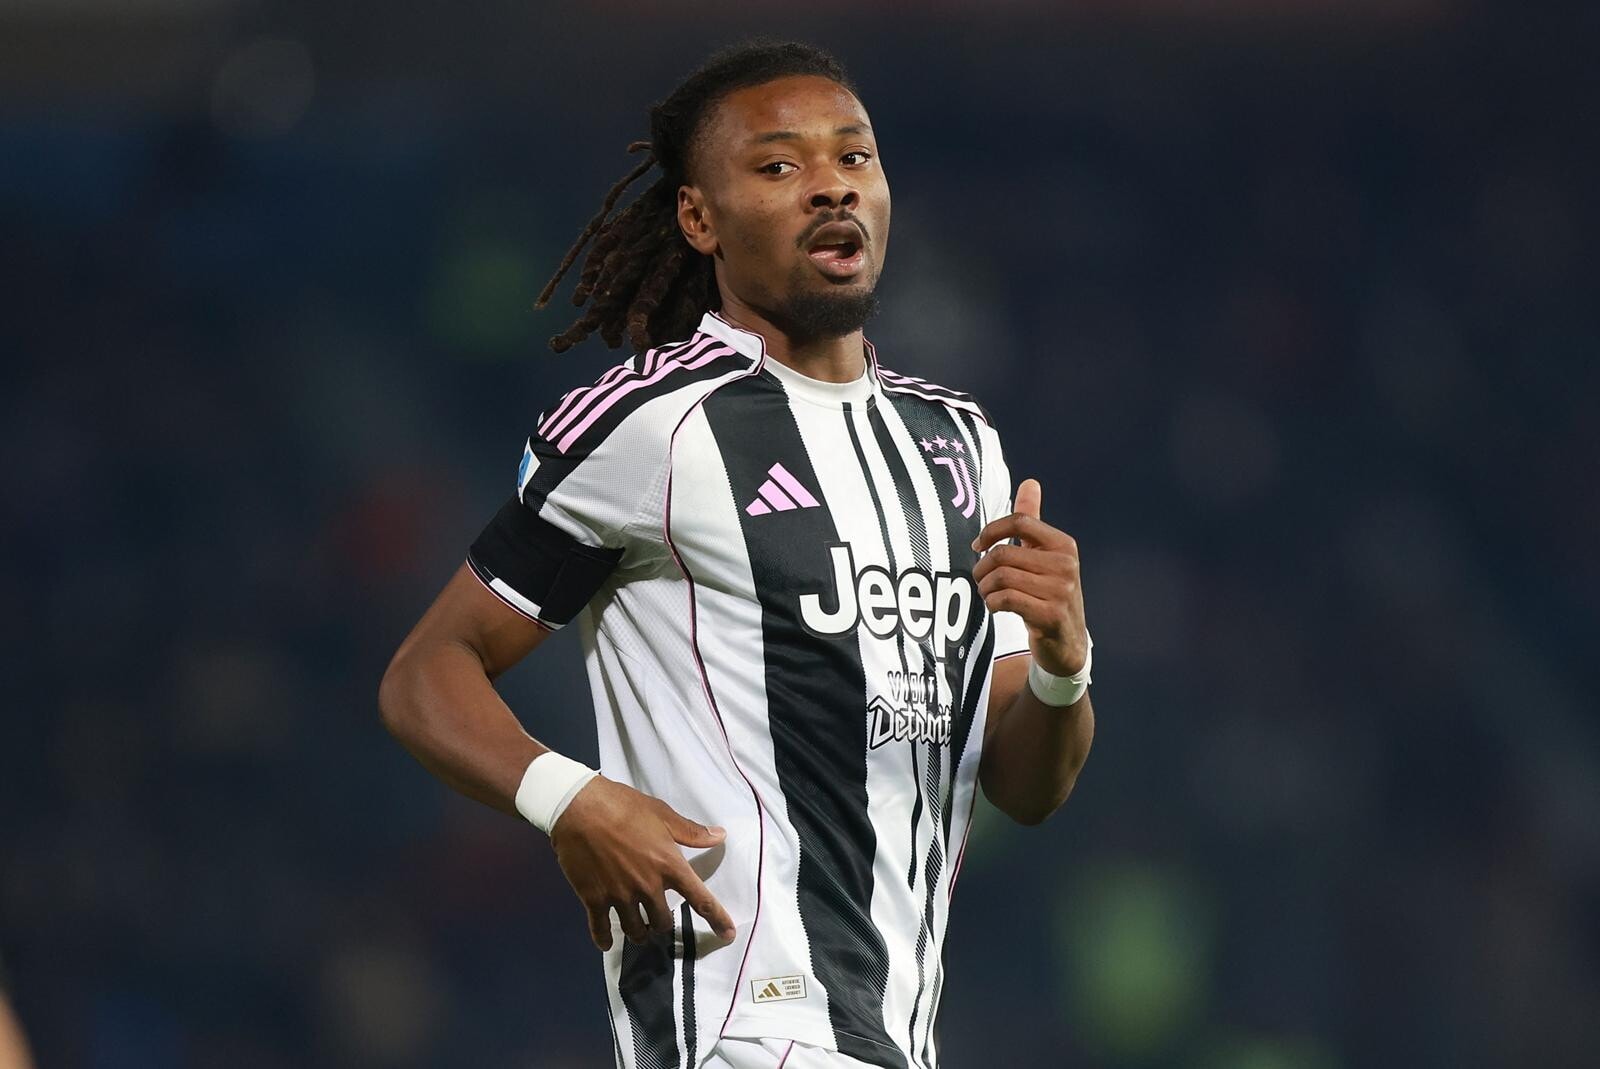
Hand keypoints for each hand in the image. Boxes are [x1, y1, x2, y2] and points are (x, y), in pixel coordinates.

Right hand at [549, 776, 735, 950]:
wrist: (579, 807)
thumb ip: (691, 832)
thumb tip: (720, 836)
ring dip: (639, 933)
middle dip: (663, 923)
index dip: (717, 919)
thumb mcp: (663, 814)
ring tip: (638, 929)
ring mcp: (620, 896)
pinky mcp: (594, 899)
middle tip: (658, 917)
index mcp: (669, 866)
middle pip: (663, 922)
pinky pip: (601, 929)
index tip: (728, 935)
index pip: (700, 899)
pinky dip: (605, 939)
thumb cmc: (624, 806)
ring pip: (635, 930)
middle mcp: (647, 887)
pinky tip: (606, 943)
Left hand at [971, 478, 1088, 676]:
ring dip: (985, 588)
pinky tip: (996, 607)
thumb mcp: (1045, 556)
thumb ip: (1033, 522)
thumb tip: (1029, 482)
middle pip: (1003, 553)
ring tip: (989, 594)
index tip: (978, 545)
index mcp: (1063, 545)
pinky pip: (1006, 600)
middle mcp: (1065, 564)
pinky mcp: (1050, 616)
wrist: (1068, 643)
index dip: (991, 531)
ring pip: (1001, 577)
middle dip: (982, 568)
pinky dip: (992, 603)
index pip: (1019, 521)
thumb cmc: (1050, 594)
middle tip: (981, 580)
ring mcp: (1061, 591)